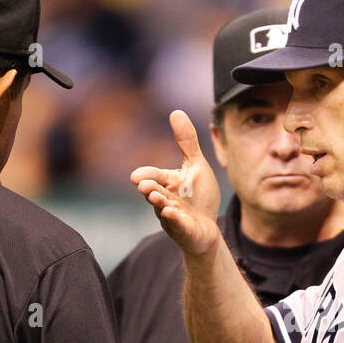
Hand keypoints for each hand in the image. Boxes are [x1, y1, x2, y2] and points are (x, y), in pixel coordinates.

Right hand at [130, 110, 222, 255]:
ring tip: (156, 198)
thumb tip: (175, 111)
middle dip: (149, 189)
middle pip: (154, 193)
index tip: (136, 176)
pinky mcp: (184, 231)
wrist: (207, 229)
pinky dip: (176, 220)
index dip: (147, 175)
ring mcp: (173, 217)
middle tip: (143, 185)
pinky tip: (173, 214)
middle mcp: (166, 200)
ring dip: (160, 204)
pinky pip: (178, 225)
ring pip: (163, 210)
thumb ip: (186, 142)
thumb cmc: (199, 197)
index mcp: (168, 183)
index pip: (155, 176)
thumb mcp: (196, 166)